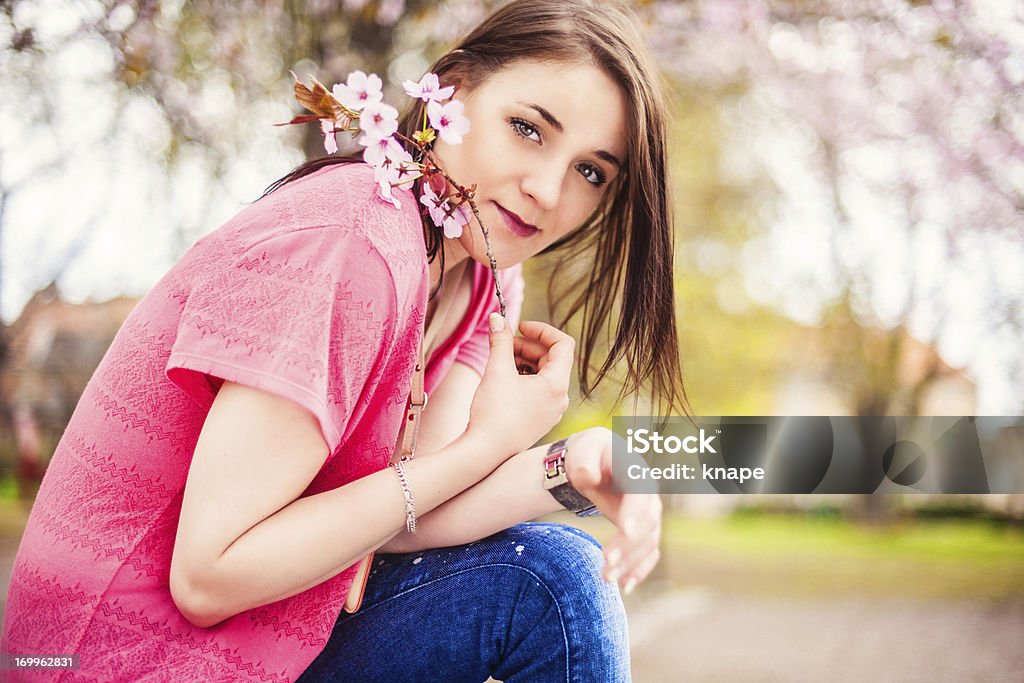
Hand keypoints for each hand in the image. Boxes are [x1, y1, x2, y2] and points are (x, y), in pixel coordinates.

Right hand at [467, 314, 574, 459]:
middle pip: (552, 358)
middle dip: (528, 345)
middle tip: (504, 342)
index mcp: (557, 384)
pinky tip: (504, 378)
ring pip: (544, 374)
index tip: (520, 327)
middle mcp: (560, 398)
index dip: (542, 330)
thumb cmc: (494, 413)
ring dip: (525, 360)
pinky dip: (525, 377)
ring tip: (501, 359)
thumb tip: (497, 318)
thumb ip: (500, 340)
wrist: (485, 453)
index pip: (562, 344)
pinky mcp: (540, 418)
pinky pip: (539, 390)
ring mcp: (551, 410)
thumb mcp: (497, 370)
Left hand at [564, 427, 661, 594]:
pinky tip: (626, 586)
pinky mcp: (643, 532)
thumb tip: (590, 478)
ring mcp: (649, 516)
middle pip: (647, 525)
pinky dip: (640, 570)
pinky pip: (648, 554)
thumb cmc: (589, 454)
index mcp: (637, 475)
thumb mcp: (584, 450)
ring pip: (648, 543)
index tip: (625, 530)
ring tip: (606, 578)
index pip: (641, 497)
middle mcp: (649, 497)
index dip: (635, 513)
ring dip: (631, 563)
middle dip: (628, 546)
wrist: (594, 462)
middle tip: (604, 562)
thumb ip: (585, 462)